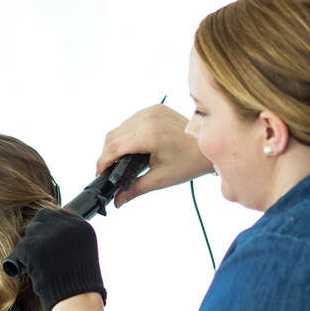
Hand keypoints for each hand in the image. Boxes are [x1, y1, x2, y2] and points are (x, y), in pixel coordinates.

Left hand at [5, 208, 105, 310]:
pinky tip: (30, 272)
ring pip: (29, 233)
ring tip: (39, 267)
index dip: (49, 227)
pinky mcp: (34, 246)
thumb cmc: (80, 283)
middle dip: (38, 234)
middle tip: (40, 254)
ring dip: (29, 249)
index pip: (58, 213)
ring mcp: (50, 235)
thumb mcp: (83, 252)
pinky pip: (19, 249)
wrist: (77, 300)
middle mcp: (68, 226)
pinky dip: (20, 262)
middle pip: (42, 219)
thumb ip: (70, 237)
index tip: (46, 240)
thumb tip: (51, 228)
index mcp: (82, 226)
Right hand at [96, 104, 212, 206]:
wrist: (209, 147)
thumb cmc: (190, 162)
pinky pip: (131, 120)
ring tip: (119, 160)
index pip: (113, 147)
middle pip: (113, 136)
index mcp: (149, 135)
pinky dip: (127, 134)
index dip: (102, 162)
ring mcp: (152, 111)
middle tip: (109, 170)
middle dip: (107, 154)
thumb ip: (135, 189)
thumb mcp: (161, 179)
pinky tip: (131, 147)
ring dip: (115, 143)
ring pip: (120, 127)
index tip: (100, 174)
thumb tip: (117, 201)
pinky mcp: (155, 109)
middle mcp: (148, 118)